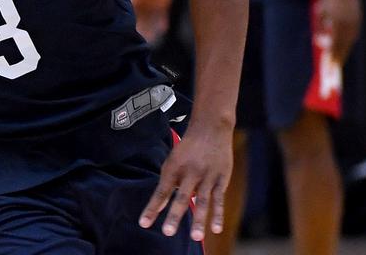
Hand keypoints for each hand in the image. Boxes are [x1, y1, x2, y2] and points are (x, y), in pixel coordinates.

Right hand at [130, 0, 182, 44]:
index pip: (130, 8)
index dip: (126, 17)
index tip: (122, 26)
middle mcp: (144, 0)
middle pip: (139, 15)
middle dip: (138, 25)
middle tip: (136, 36)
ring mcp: (153, 2)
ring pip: (150, 17)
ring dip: (150, 26)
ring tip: (149, 37)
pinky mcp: (163, 3)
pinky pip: (162, 15)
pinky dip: (162, 22)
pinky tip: (163, 29)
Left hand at [139, 121, 232, 241]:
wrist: (210, 128)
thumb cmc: (188, 149)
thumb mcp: (173, 162)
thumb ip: (168, 185)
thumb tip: (160, 206)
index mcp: (173, 169)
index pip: (160, 193)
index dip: (152, 208)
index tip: (144, 224)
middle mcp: (189, 173)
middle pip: (180, 197)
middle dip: (174, 216)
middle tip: (168, 233)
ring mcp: (206, 176)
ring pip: (202, 201)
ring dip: (199, 220)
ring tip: (196, 237)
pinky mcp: (221, 178)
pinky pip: (219, 198)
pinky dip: (218, 214)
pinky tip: (216, 229)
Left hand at [317, 0, 361, 61]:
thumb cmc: (330, 0)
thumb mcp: (320, 12)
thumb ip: (320, 27)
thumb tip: (319, 42)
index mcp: (339, 24)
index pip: (335, 45)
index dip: (332, 57)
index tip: (329, 67)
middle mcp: (349, 27)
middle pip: (343, 47)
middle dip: (337, 60)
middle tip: (333, 71)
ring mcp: (355, 26)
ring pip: (348, 44)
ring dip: (342, 54)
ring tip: (337, 65)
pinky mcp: (357, 24)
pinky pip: (352, 39)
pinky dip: (346, 46)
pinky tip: (342, 52)